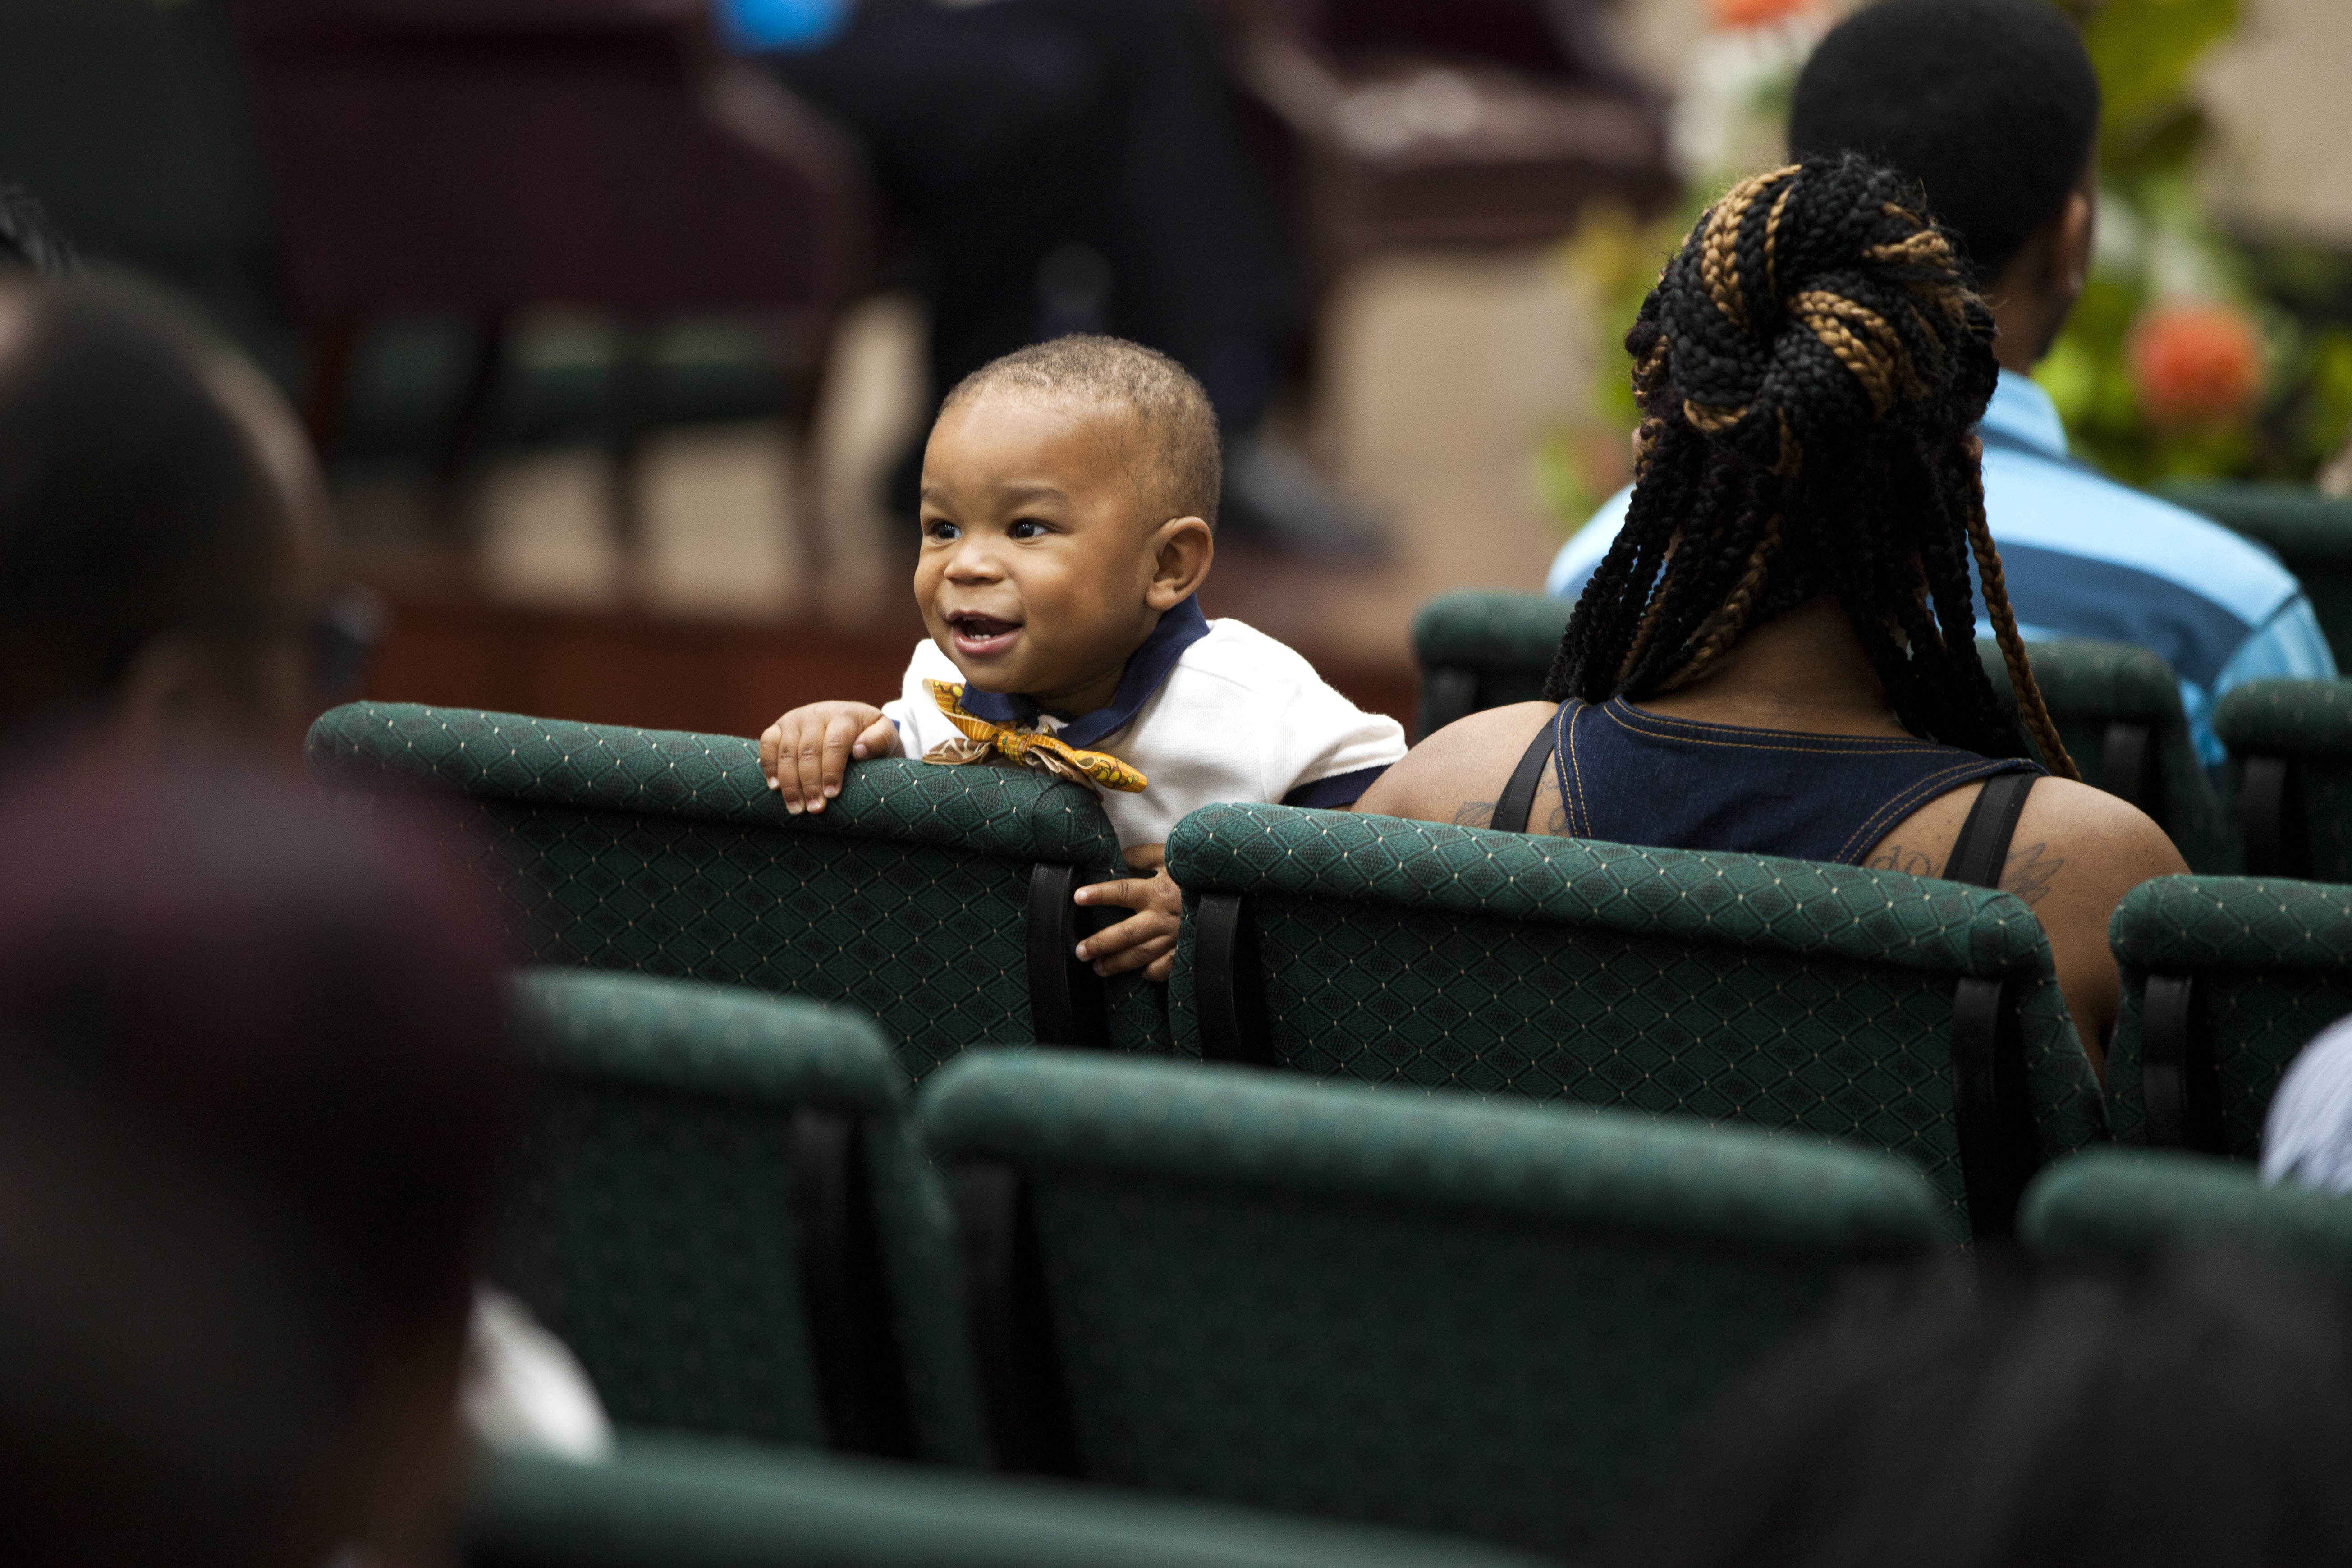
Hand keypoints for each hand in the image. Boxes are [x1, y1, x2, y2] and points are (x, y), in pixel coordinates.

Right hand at [758, 701, 898, 813]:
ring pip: (787, 751)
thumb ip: (880, 740)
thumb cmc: (869, 735)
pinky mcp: (778, 726)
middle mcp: (816, 714)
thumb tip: (860, 750)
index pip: (834, 743)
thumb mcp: (885, 735)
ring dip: (790, 782)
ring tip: (796, 808)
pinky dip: (768, 765)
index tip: (833, 794)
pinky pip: (767, 743)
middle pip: (808, 751)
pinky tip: (774, 787)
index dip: (832, 770)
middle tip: (815, 809)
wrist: (849, 719)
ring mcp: (795, 719)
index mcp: (844, 715)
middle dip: (810, 783)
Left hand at [1072, 844, 1182, 982]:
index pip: (1123, 892)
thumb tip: (1116, 857)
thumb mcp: (1169, 855)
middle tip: (1080, 951)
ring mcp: (1176, 936)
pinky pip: (1167, 966)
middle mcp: (1164, 916)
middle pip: (1127, 933)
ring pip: (1142, 954)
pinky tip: (1140, 974)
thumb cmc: (1194, 870)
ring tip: (1098, 968)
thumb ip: (1141, 855)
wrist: (1226, 887)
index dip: (1100, 895)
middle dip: (1101, 944)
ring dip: (1118, 963)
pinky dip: (1153, 972)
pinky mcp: (1187, 948)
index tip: (1078, 897)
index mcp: (1157, 890)